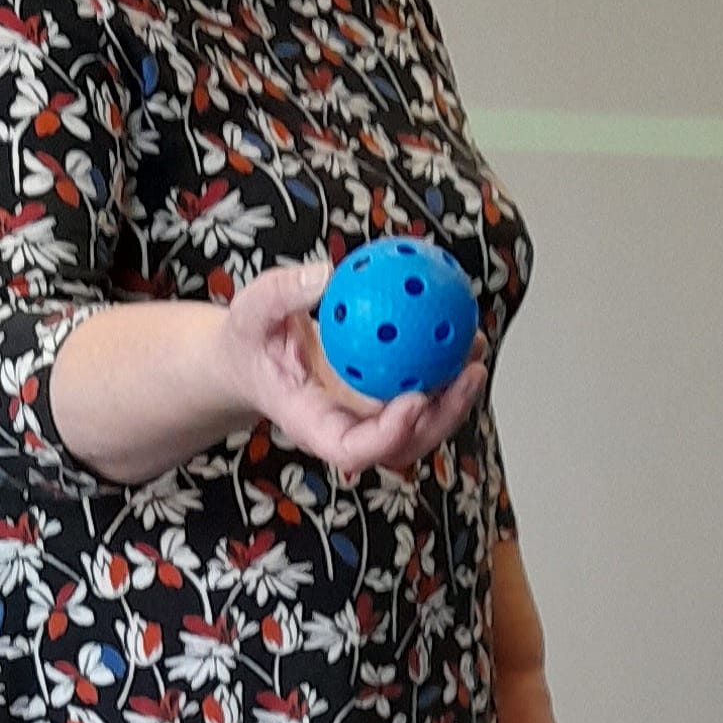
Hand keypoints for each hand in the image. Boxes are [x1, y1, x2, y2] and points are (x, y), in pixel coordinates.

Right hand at [218, 260, 488, 477]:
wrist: (252, 353)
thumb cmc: (248, 339)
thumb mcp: (251, 310)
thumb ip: (282, 293)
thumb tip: (327, 274)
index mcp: (310, 423)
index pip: (352, 449)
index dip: (390, 434)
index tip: (415, 398)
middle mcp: (346, 427)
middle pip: (402, 445)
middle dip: (443, 417)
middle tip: (468, 371)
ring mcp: (367, 416)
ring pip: (420, 424)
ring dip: (454, 395)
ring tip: (474, 347)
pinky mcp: (381, 396)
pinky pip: (419, 388)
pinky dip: (443, 367)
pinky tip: (460, 329)